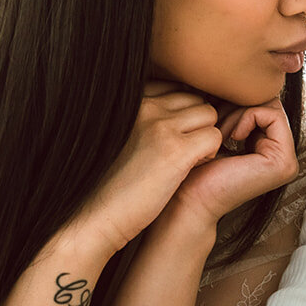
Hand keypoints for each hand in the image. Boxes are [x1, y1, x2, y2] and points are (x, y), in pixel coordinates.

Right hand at [55, 83, 224, 258]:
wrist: (90, 217)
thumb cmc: (104, 183)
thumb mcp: (118, 137)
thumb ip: (141, 118)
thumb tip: (173, 109)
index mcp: (128, 100)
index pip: (172, 87)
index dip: (179, 114)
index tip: (169, 139)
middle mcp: (144, 105)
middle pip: (194, 98)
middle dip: (195, 124)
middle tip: (182, 152)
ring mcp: (160, 126)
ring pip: (209, 114)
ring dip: (204, 137)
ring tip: (185, 161)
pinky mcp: (175, 151)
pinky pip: (214, 136)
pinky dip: (210, 153)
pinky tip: (190, 170)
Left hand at [162, 97, 298, 229]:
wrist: (187, 197)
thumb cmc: (194, 164)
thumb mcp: (218, 126)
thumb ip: (233, 105)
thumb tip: (238, 74)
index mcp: (270, 147)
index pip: (263, 102)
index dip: (236, 100)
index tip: (213, 117)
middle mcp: (282, 155)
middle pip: (267, 101)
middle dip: (237, 105)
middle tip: (216, 124)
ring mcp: (286, 161)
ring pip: (268, 105)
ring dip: (238, 112)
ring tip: (220, 133)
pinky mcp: (284, 162)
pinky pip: (270, 115)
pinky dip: (246, 117)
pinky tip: (229, 136)